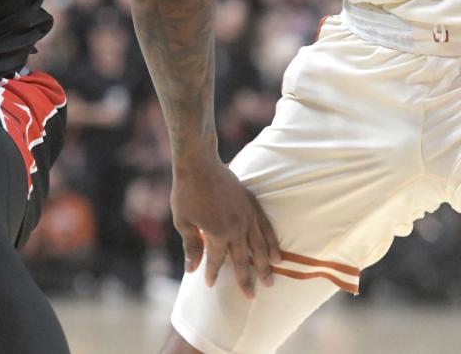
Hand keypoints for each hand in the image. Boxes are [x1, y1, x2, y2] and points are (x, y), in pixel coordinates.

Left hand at [172, 157, 280, 296]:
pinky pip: (266, 228)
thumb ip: (191, 246)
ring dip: (264, 267)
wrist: (199, 163)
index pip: (216, 260)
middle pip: (242, 260)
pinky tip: (277, 256)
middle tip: (250, 297)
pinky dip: (272, 243)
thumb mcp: (183, 221)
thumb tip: (192, 269)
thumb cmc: (186, 192)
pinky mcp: (252, 204)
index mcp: (217, 233)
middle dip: (245, 280)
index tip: (209, 284)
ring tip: (269, 283)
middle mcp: (235, 228)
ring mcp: (247, 216)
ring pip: (259, 247)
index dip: (212, 273)